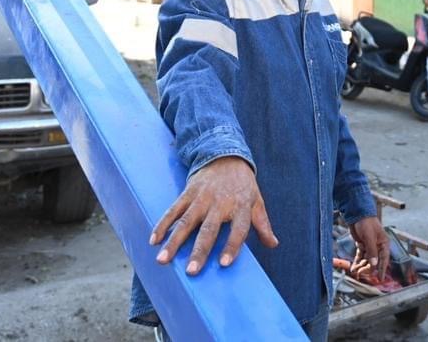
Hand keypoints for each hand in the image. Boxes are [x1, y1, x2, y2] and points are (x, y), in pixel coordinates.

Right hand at [150, 156, 277, 274]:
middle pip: (209, 229)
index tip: (224, 264)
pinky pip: (173, 210)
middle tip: (191, 271)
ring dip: (174, 241)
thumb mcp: (257, 202)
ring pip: (186, 222)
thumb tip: (273, 245)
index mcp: (241, 206)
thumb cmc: (243, 186)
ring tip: (163, 260)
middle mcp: (220, 203)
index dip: (233, 246)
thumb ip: (263, 224)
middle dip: (199, 250)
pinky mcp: (188, 193)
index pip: (239, 229)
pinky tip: (154, 240)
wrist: (226, 156)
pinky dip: (163, 224)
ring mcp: (202, 198)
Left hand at [348, 215, 388, 277]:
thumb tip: (374, 265)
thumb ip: (372, 252)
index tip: (380, 278)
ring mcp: (369, 246)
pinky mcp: (362, 245)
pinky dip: (357, 262)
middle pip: (374, 262)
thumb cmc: (367, 223)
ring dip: (361, 266)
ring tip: (355, 272)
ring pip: (366, 260)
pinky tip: (353, 267)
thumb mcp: (370, 237)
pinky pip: (360, 256)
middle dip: (367, 268)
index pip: (384, 259)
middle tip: (361, 274)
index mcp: (384, 244)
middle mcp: (378, 246)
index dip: (382, 269)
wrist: (357, 214)